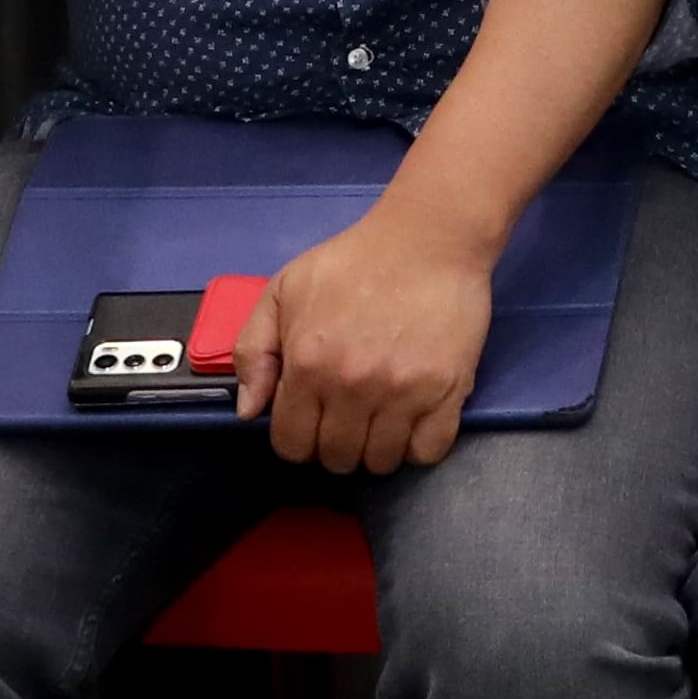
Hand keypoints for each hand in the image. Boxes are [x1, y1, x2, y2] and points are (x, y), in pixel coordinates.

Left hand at [239, 201, 496, 474]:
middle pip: (337, 458)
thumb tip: (249, 411)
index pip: (292, 444)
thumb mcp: (283, 290)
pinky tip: (414, 422)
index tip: (312, 422)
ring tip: (382, 420)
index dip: (298, 439)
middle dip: (337, 445)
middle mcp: (352, 386)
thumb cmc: (354, 261)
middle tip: (349, 418)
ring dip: (377, 449)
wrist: (429, 237)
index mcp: (308, 363)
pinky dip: (419, 447)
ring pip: (381, 461)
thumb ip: (253, 350)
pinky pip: (429, 451)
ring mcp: (403, 391)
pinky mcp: (447, 390)